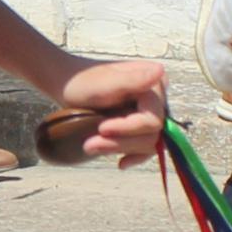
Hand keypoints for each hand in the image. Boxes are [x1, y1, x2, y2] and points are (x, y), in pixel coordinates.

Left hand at [54, 56, 171, 165]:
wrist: (72, 87)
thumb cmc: (83, 82)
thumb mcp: (104, 83)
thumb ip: (132, 80)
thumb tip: (159, 70)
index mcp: (155, 84)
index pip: (153, 120)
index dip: (128, 128)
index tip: (102, 129)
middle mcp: (159, 100)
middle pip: (151, 135)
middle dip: (120, 142)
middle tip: (90, 145)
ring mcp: (152, 115)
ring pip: (148, 144)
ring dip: (120, 148)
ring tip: (91, 147)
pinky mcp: (143, 128)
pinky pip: (146, 148)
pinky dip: (133, 156)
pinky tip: (121, 162)